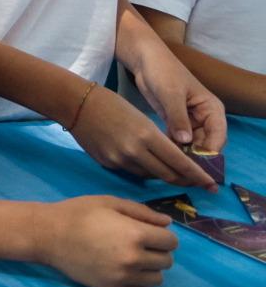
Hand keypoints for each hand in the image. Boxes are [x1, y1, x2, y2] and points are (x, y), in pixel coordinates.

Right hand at [36, 196, 176, 286]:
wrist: (49, 235)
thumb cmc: (79, 213)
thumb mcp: (110, 203)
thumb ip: (142, 212)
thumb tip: (167, 223)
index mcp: (136, 234)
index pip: (171, 242)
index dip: (162, 235)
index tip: (149, 231)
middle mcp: (134, 259)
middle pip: (166, 261)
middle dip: (157, 251)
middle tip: (139, 243)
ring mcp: (124, 277)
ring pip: (156, 278)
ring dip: (149, 267)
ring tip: (131, 257)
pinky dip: (138, 281)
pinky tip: (123, 269)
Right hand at [69, 84, 214, 187]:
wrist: (75, 103)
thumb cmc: (111, 103)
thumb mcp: (141, 117)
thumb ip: (158, 140)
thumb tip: (174, 159)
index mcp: (147, 136)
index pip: (181, 163)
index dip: (198, 176)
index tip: (212, 183)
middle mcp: (135, 152)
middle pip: (169, 175)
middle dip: (185, 180)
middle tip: (196, 181)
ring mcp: (120, 160)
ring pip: (151, 176)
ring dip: (164, 175)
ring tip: (173, 172)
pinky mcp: (108, 164)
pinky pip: (133, 172)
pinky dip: (144, 170)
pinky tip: (146, 163)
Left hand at [128, 36, 227, 158]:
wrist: (145, 61)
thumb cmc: (163, 72)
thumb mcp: (171, 94)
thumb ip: (178, 117)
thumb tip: (186, 142)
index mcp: (212, 109)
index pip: (218, 136)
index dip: (210, 152)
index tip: (198, 164)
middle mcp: (205, 118)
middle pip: (207, 145)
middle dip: (197, 158)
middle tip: (183, 171)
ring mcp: (191, 122)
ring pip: (193, 146)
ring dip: (185, 156)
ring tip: (173, 168)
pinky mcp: (176, 123)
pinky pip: (180, 142)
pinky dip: (175, 149)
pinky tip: (164, 158)